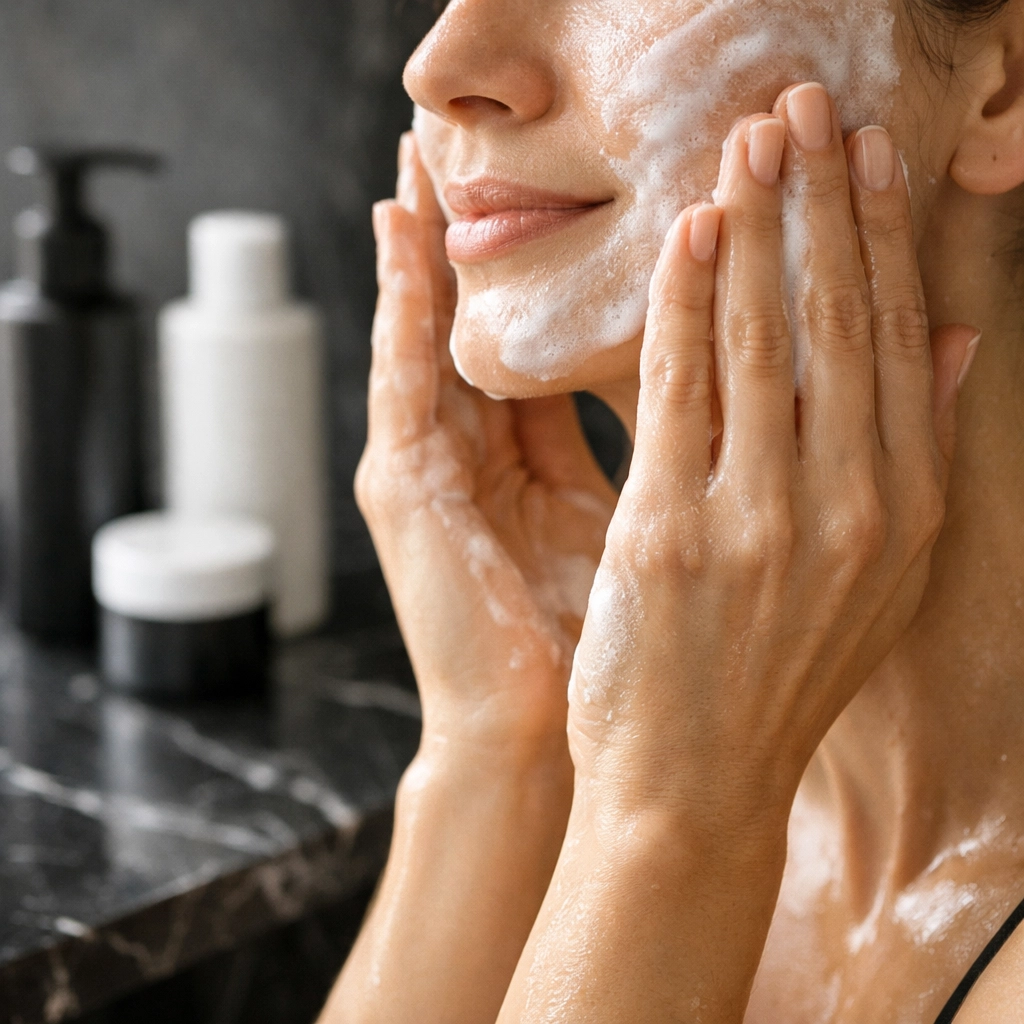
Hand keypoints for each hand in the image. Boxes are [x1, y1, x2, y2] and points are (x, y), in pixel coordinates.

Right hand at [357, 134, 617, 753]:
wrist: (541, 740)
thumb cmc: (605, 644)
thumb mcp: (640, 518)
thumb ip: (661, 439)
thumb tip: (731, 370)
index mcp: (527, 467)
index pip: (537, 345)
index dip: (549, 270)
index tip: (573, 192)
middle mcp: (470, 458)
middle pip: (473, 325)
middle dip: (477, 239)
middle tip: (475, 144)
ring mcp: (426, 472)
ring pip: (424, 334)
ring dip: (426, 246)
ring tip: (421, 154)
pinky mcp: (399, 491)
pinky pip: (399, 375)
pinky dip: (400, 304)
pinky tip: (403, 230)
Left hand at [567, 84, 981, 823]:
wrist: (693, 784)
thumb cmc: (769, 676)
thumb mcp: (869, 578)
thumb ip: (909, 454)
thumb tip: (955, 336)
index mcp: (904, 511)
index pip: (899, 341)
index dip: (884, 236)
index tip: (868, 154)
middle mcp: (849, 508)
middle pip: (842, 320)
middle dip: (823, 200)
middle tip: (806, 104)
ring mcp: (761, 521)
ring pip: (767, 338)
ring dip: (761, 225)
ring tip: (754, 138)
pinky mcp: (673, 534)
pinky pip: (684, 390)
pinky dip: (690, 303)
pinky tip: (692, 233)